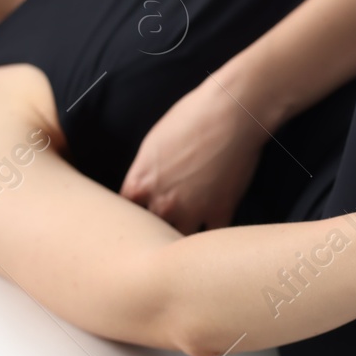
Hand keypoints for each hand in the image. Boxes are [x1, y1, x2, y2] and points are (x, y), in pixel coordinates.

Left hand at [121, 76, 269, 234]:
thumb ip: (145, 174)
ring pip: (179, 241)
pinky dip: (212, 236)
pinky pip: (212, 235)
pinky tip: (213, 232)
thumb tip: (147, 188)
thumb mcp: (153, 144)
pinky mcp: (220, 211)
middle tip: (162, 232)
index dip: (133, 218)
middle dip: (154, 234)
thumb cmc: (191, 118)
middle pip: (148, 235)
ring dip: (182, 239)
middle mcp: (161, 202)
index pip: (124, 216)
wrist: (231, 114)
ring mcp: (192, 210)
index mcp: (140, 184)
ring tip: (187, 240)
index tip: (142, 218)